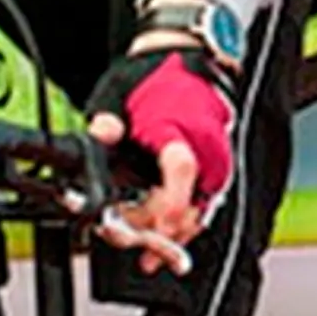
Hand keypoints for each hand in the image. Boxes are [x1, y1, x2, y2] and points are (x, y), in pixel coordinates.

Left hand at [86, 47, 237, 270]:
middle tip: (124, 238)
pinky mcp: (215, 172)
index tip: (150, 226)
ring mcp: (215, 162)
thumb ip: (109, 117)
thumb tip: (101, 132)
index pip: (182, 166)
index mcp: (179, 125)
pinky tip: (160, 248)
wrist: (183, 61)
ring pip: (199, 212)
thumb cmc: (150, 77)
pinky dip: (183, 231)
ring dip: (170, 237)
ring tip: (142, 255)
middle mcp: (205, 146)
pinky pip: (204, 209)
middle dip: (158, 229)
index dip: (168, 202)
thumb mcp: (117, 92)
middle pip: (191, 201)